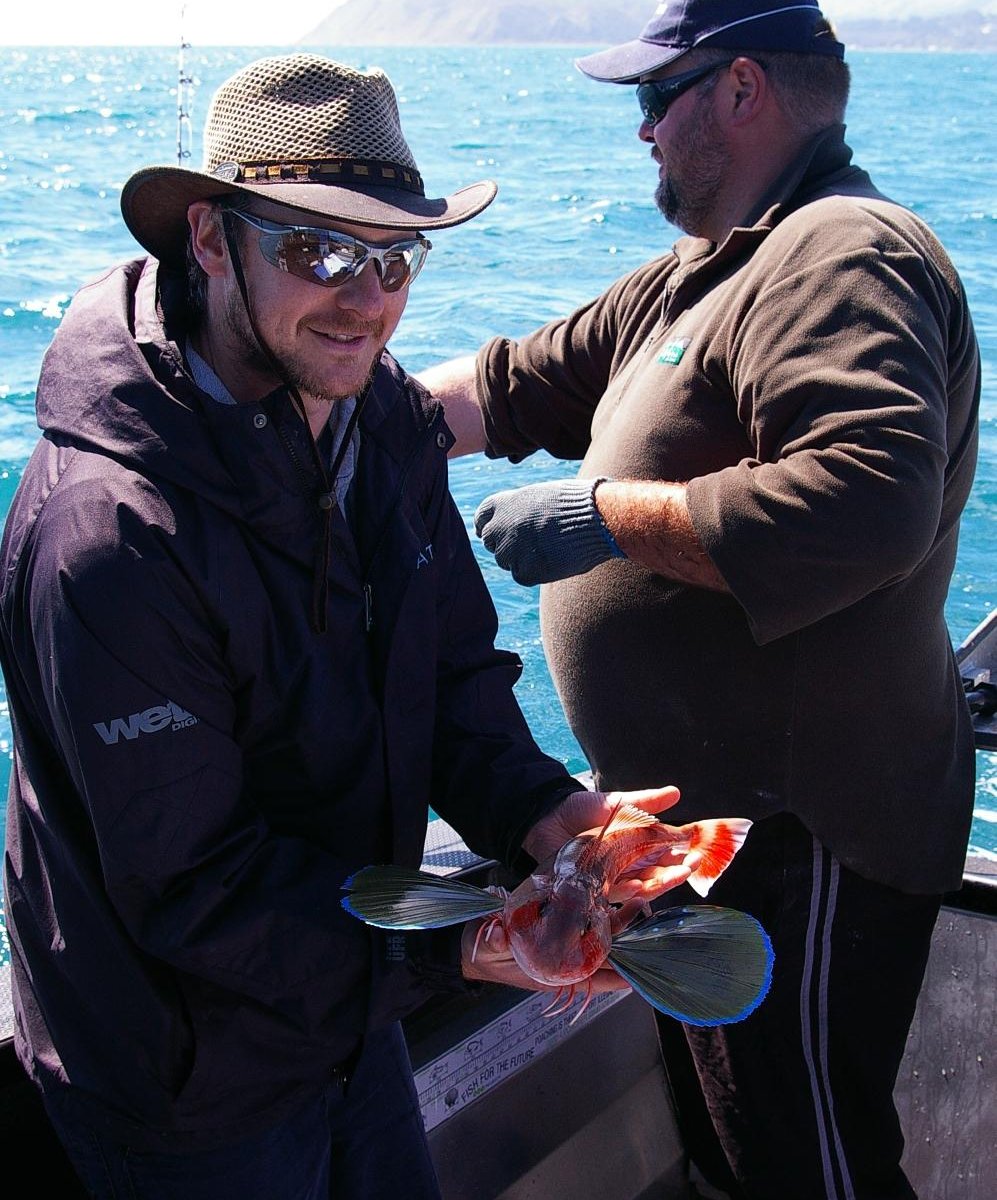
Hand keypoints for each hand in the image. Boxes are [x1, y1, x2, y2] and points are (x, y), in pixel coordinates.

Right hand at [460, 913, 630, 995]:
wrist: (471, 948)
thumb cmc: (481, 952)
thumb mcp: (485, 948)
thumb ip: (493, 943)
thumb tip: (497, 936)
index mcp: (551, 974)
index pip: (592, 979)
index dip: (617, 974)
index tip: (637, 964)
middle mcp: (564, 964)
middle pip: (604, 956)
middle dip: (626, 938)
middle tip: (640, 909)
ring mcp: (563, 948)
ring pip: (600, 939)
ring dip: (618, 923)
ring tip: (636, 899)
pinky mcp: (558, 931)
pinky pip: (586, 925)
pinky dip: (601, 913)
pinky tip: (613, 896)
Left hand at [474, 477, 622, 585]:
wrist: (595, 518)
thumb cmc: (575, 503)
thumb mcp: (540, 496)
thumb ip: (520, 510)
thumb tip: (514, 524)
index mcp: (502, 503)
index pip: (481, 519)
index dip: (490, 526)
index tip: (500, 531)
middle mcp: (499, 527)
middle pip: (491, 542)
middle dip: (505, 544)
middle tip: (529, 544)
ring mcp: (509, 551)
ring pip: (506, 561)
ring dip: (521, 558)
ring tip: (549, 547)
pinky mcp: (524, 571)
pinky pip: (521, 575)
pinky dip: (534, 571)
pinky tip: (553, 559)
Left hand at [524, 786, 697, 904]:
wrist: (548, 817)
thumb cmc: (582, 810)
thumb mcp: (617, 803)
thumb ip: (645, 802)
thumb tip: (676, 792)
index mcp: (637, 844)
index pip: (666, 851)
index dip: (682, 851)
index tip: (698, 849)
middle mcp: (629, 863)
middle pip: (659, 872)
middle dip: (678, 870)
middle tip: (693, 864)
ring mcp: (614, 876)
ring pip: (644, 885)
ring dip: (662, 883)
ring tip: (678, 876)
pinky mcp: (597, 887)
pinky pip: (617, 893)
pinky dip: (631, 891)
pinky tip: (641, 887)